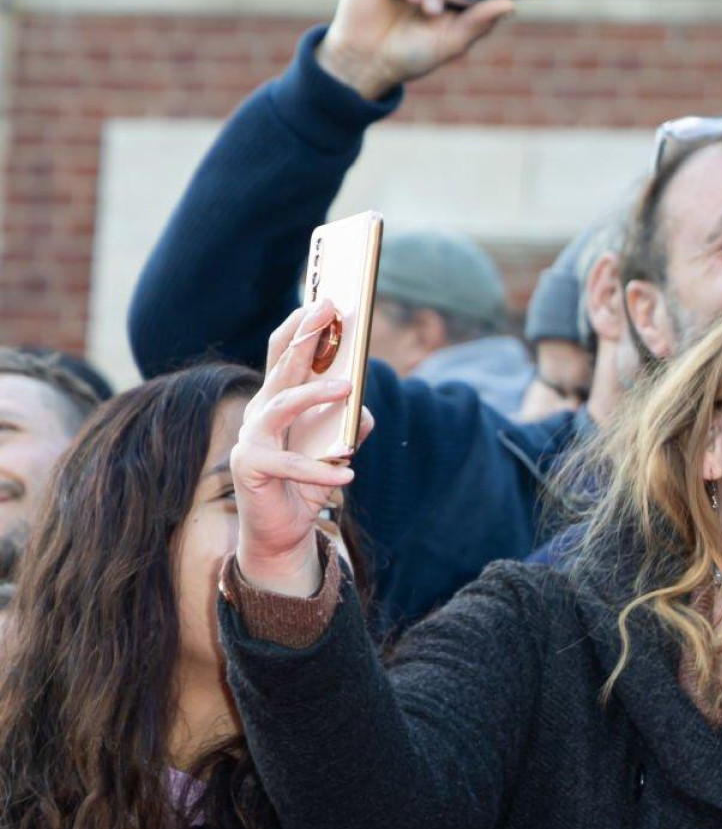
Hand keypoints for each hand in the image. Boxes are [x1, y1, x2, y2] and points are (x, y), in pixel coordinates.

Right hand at [233, 303, 367, 595]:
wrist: (283, 529)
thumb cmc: (308, 482)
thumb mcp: (338, 450)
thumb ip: (350, 427)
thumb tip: (364, 412)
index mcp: (279, 401)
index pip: (286, 354)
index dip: (303, 326)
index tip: (326, 299)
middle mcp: (260, 412)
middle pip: (282, 367)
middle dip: (305, 335)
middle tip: (328, 309)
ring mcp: (251, 438)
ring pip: (282, 405)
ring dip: (315, 394)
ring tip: (348, 388)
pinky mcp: (251, 467)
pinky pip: (291, 464)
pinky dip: (321, 469)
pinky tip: (348, 473)